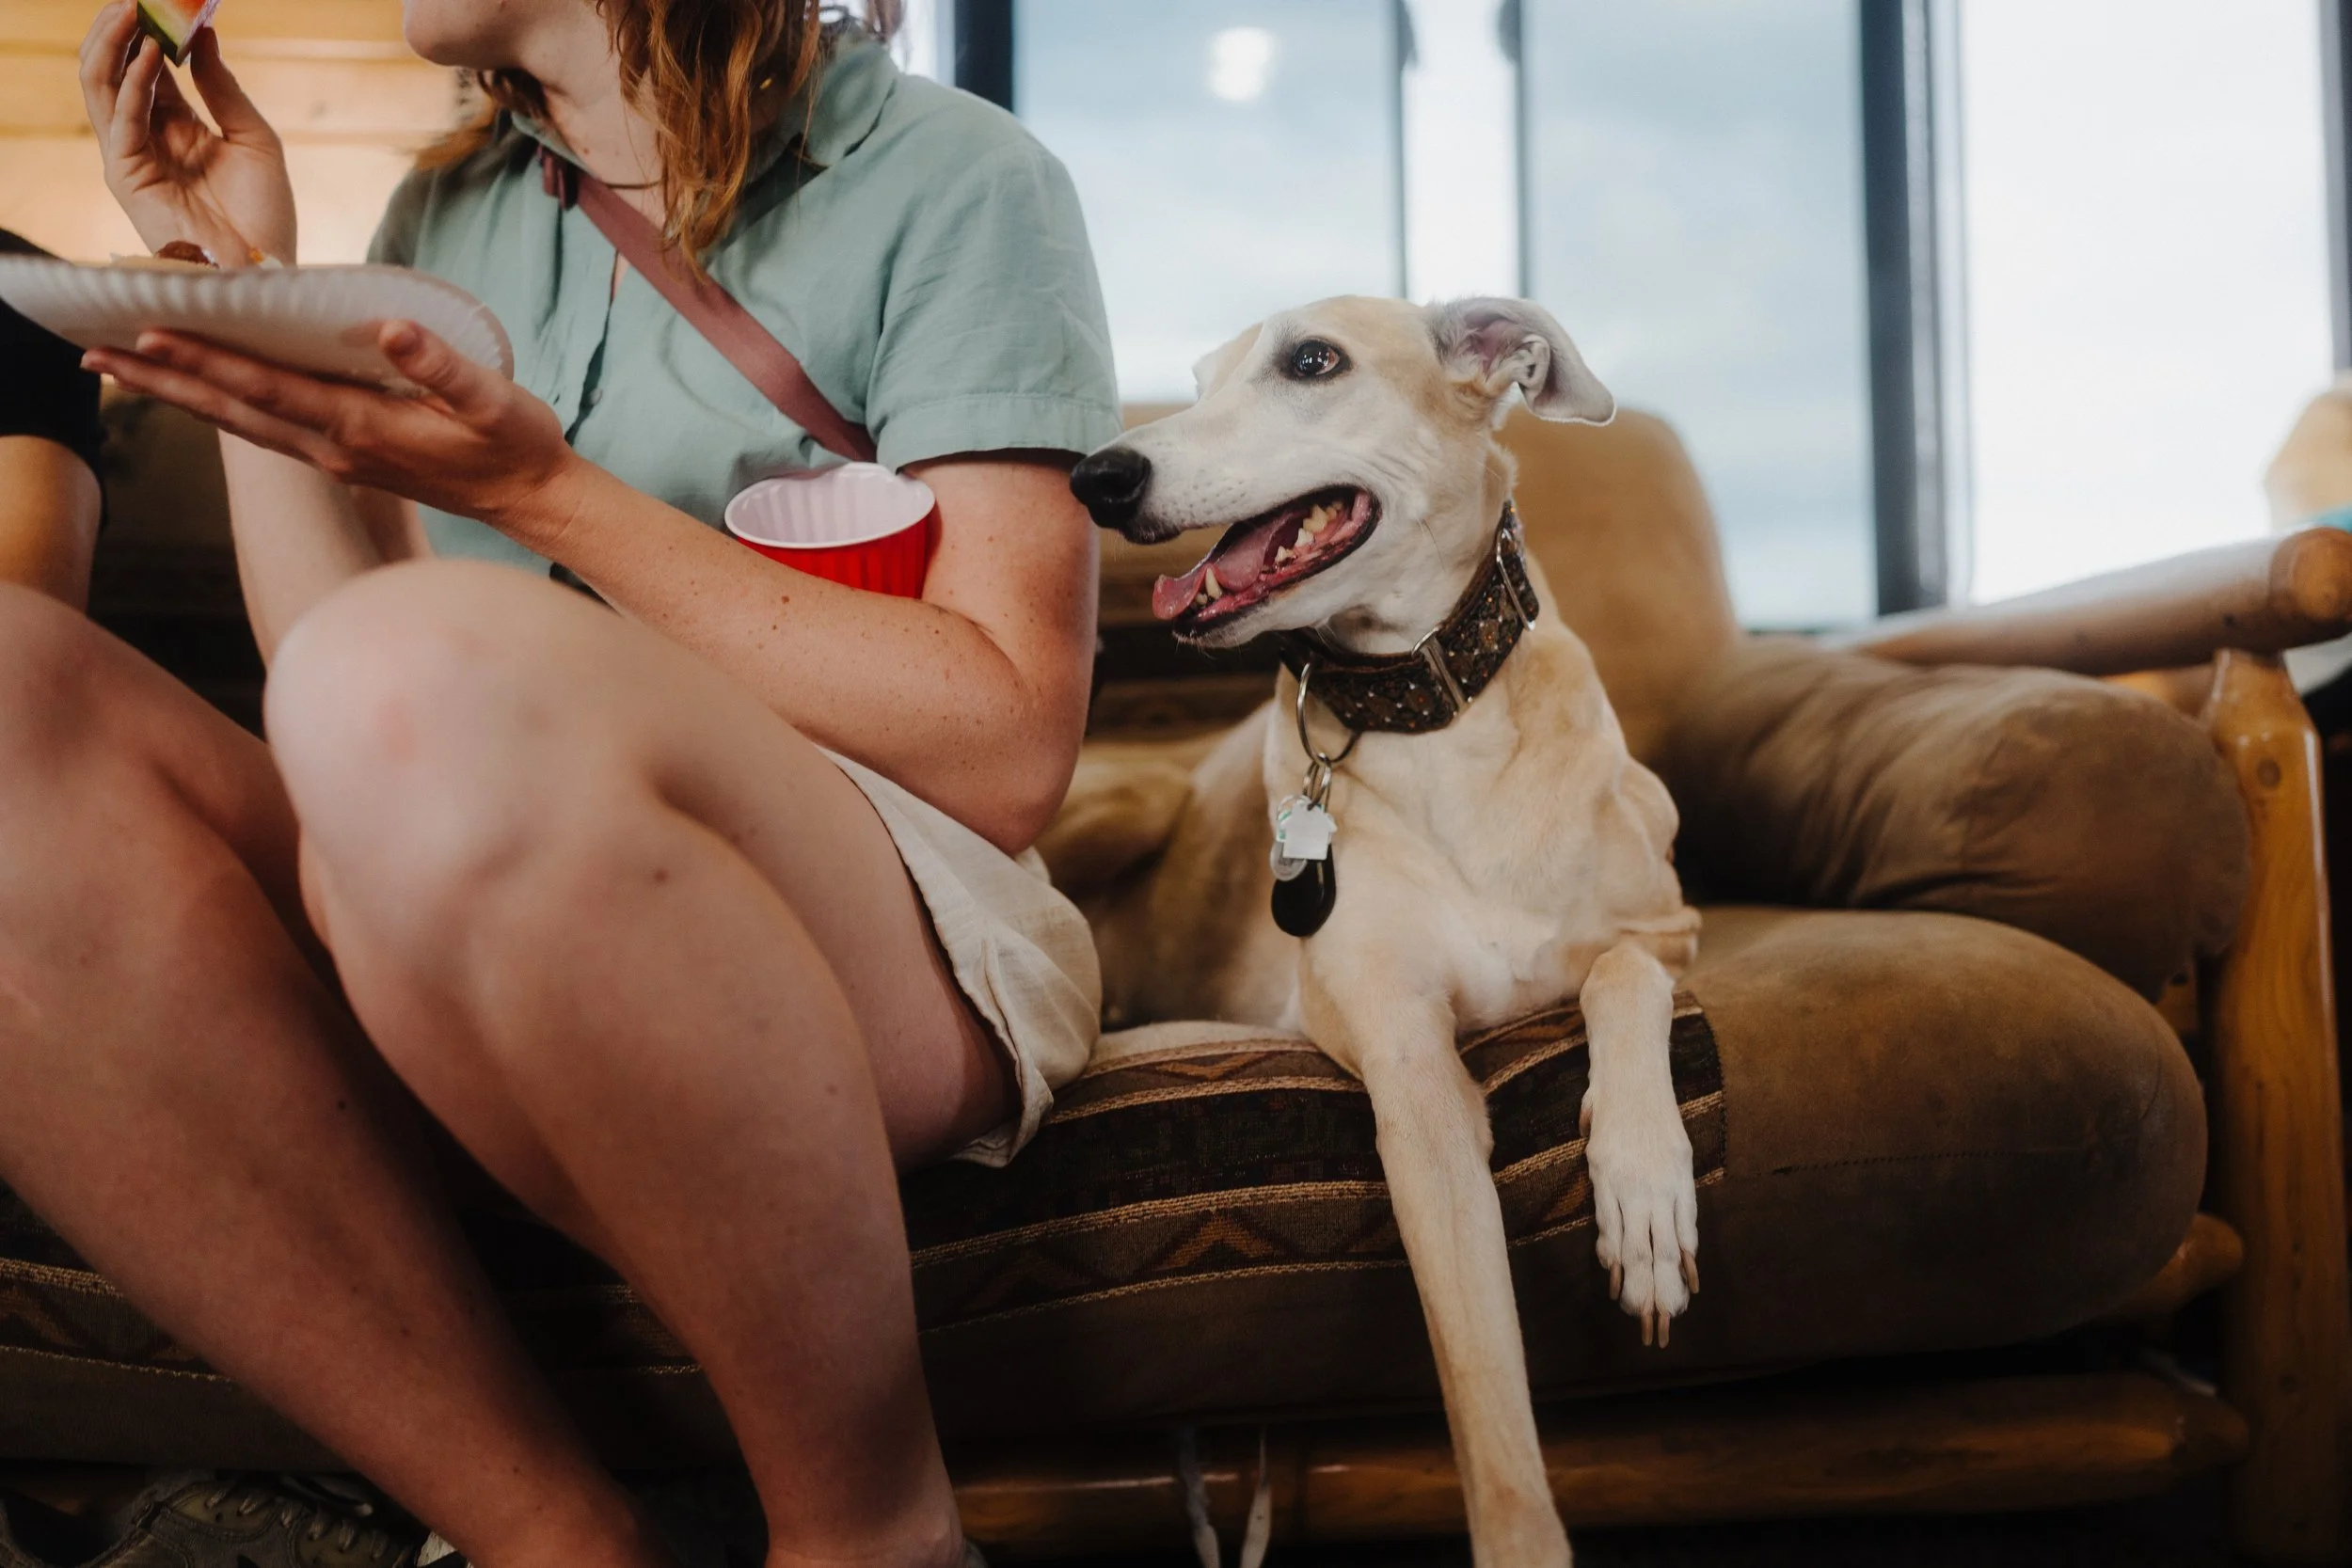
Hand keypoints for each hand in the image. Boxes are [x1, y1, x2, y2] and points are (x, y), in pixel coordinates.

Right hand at [79, 2, 296, 262]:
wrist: (265, 269)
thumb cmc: (265, 215)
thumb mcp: (255, 139)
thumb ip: (223, 88)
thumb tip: (203, 34)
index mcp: (179, 128)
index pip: (149, 68)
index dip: (151, 30)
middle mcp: (149, 139)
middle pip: (115, 71)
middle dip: (120, 29)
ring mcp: (133, 157)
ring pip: (102, 87)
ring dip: (114, 45)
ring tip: (131, 9)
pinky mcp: (127, 177)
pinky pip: (121, 119)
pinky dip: (134, 83)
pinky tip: (149, 54)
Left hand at [85, 322, 582, 544]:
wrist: (534, 500)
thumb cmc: (518, 446)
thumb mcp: (493, 400)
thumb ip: (440, 365)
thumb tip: (386, 327)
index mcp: (363, 427)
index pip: (267, 388)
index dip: (208, 359)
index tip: (152, 331)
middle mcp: (337, 448)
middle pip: (232, 411)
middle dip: (164, 381)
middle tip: (95, 356)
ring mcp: (337, 458)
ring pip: (240, 423)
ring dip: (179, 396)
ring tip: (123, 370)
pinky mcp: (345, 458)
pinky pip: (266, 430)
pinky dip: (220, 407)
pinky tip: (198, 392)